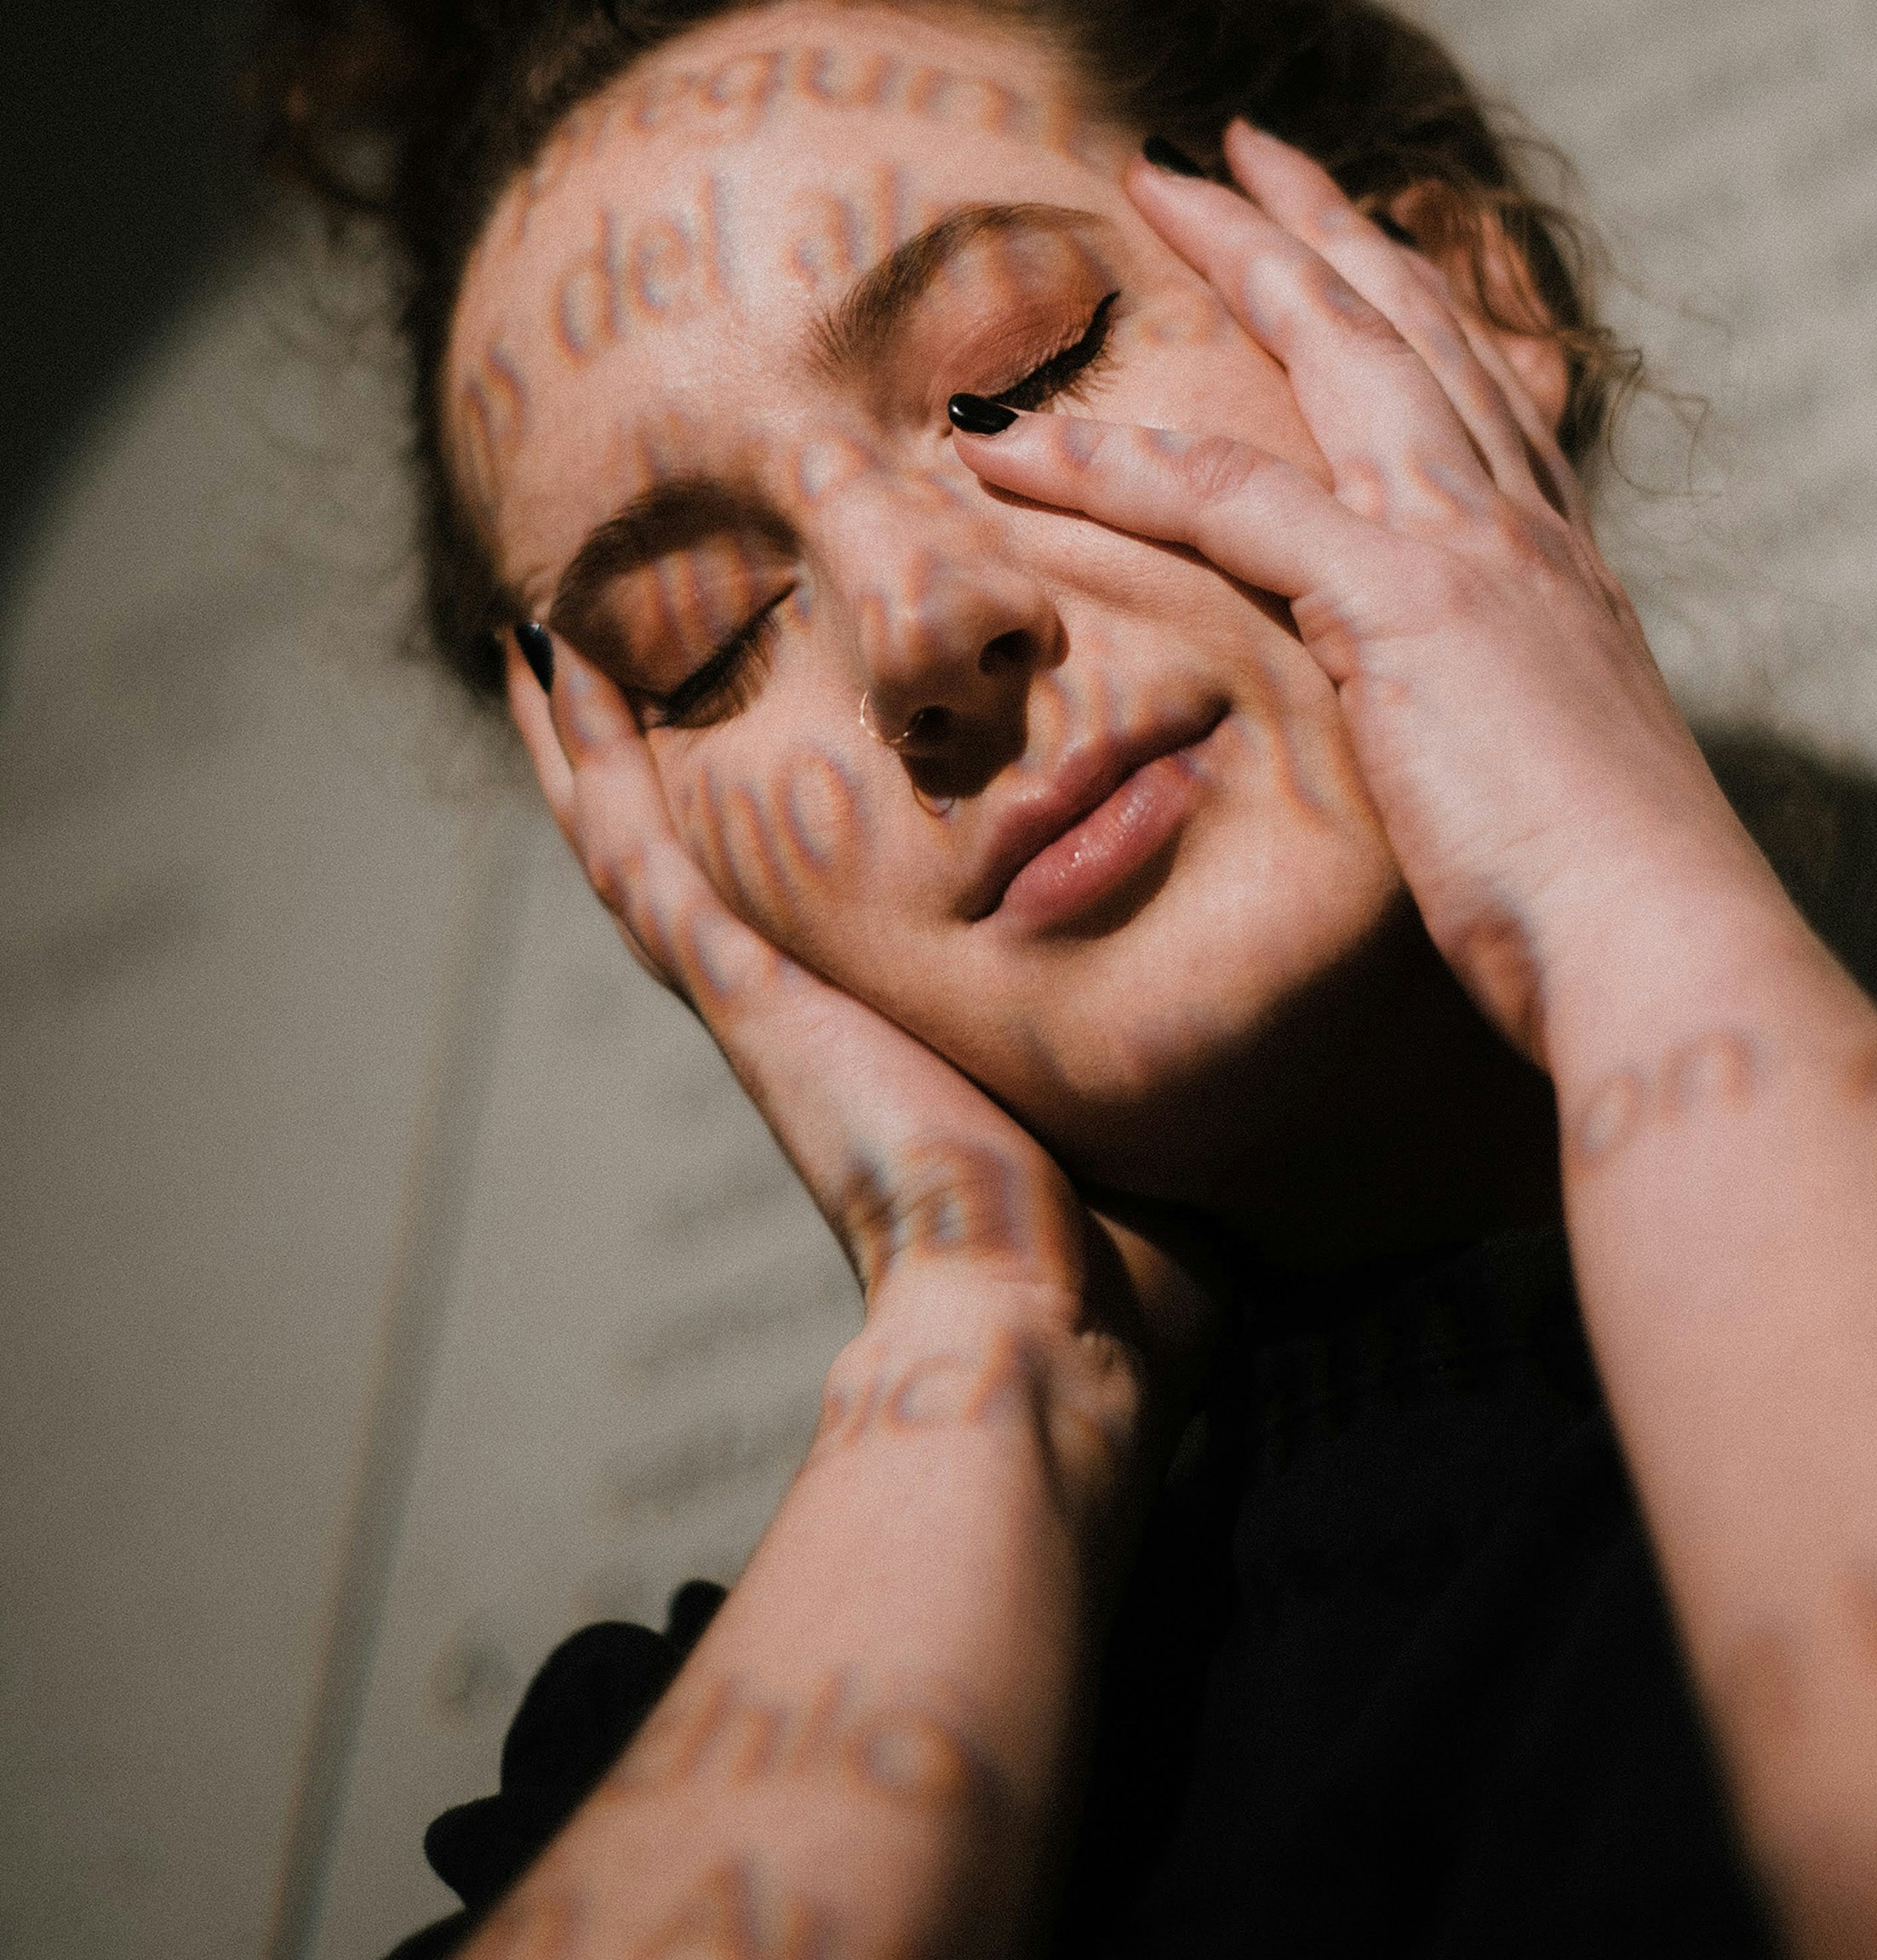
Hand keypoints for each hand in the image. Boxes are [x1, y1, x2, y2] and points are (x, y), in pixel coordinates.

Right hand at [508, 635, 1221, 1436]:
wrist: (1045, 1334)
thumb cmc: (1115, 1265)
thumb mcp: (1132, 1112)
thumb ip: (1163, 1051)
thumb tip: (1248, 1022)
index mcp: (879, 1029)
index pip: (803, 887)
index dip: (767, 794)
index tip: (751, 692)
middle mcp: (797, 1002)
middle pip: (691, 845)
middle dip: (651, 743)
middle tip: (599, 631)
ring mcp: (757, 993)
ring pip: (638, 836)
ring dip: (592, 734)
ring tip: (546, 625)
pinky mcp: (744, 992)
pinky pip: (638, 857)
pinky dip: (591, 767)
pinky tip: (549, 673)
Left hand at [953, 120, 1762, 1059]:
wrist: (1664, 949)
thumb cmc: (1604, 909)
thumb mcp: (1550, 790)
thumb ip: (1497, 737)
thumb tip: (1470, 762)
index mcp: (1554, 564)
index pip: (1468, 387)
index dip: (1404, 294)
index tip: (1347, 232)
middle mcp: (1519, 526)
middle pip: (1405, 321)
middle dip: (1317, 219)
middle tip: (1236, 141)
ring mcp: (1464, 549)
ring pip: (1334, 351)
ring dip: (1236, 254)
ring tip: (1149, 181)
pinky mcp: (1398, 603)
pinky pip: (1226, 500)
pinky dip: (1113, 463)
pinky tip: (1020, 446)